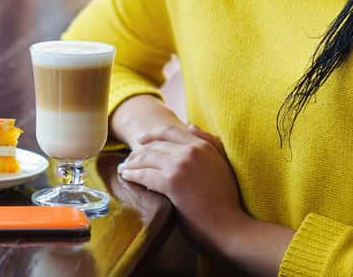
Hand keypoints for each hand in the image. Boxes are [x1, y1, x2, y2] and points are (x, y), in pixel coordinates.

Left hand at [117, 123, 244, 251]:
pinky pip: (144, 175)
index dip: (152, 135)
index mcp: (204, 145)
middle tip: (128, 161)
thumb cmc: (226, 201)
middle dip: (138, 153)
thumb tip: (189, 125)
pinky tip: (126, 177)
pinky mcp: (171, 182)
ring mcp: (181, 165)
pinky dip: (132, 175)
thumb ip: (209, 142)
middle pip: (155, 146)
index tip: (140, 140)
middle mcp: (191, 150)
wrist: (229, 226)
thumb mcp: (222, 164)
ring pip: (148, 158)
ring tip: (123, 169)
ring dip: (131, 164)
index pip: (170, 132)